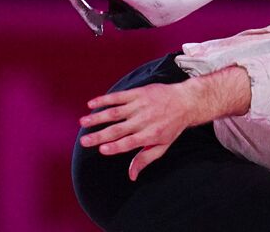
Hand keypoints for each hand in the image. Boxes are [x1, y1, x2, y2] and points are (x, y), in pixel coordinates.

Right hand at [80, 82, 201, 180]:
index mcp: (151, 135)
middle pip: (118, 129)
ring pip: (115, 112)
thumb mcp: (162, 145)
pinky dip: (105, 100)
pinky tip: (92, 104)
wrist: (187, 100)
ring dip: (98, 117)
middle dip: (100, 135)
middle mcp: (145, 120)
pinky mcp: (139, 93)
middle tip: (84, 141)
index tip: (101, 150)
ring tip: (83, 122)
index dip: (116, 147)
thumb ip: (145, 159)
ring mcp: (141, 105)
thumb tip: (131, 176)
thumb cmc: (172, 126)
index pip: (130, 142)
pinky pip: (119, 96)